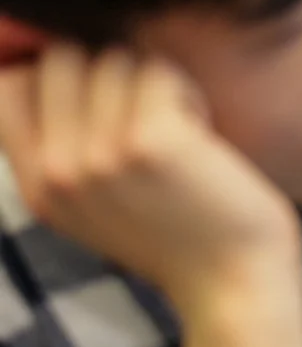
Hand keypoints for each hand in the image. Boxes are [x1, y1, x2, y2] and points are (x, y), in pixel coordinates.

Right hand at [0, 45, 299, 317]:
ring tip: (180, 130)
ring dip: (155, 83)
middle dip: (111, 70)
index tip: (97, 92)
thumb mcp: (95, 207)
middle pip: (61, 59)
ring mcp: (98, 155)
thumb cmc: (181, 237)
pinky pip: (158, 72)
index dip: (49, 71)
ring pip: (115, 59)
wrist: (234, 287)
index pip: (7, 88)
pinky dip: (186, 92)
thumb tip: (43, 70)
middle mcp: (57, 170)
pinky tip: (202, 135)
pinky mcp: (148, 140)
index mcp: (38, 187)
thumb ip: (63, 153)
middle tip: (147, 113)